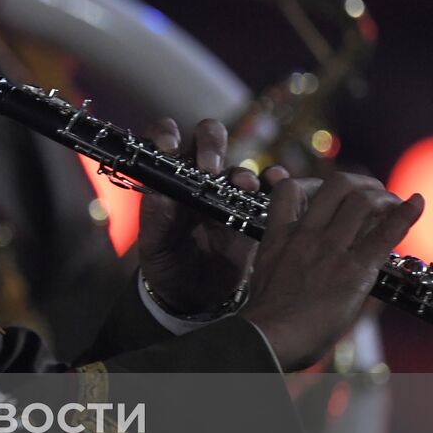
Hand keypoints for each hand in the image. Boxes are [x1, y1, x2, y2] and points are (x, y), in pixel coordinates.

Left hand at [138, 118, 289, 314]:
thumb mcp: (155, 246)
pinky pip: (270, 188)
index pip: (165, 140)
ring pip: (240, 163)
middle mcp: (199, 177)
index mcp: (168, 179)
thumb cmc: (168, 265)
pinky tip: (277, 184)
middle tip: (211, 169)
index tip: (168, 148)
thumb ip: (155, 219)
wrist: (196, 297)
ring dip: (243, 171)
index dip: (166, 135)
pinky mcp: (254, 210)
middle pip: (208, 138)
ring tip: (245, 187)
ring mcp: (229, 192)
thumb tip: (160, 195)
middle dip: (211, 145)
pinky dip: (276, 181)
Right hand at [242, 173, 421, 370]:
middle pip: (335, 186)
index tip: (327, 192)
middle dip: (360, 183)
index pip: (289, 189)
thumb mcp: (264, 273)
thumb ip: (282, 256)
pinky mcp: (354, 270)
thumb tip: (298, 258)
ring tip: (394, 203)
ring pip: (361, 202)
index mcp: (279, 236)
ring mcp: (330, 249)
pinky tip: (416, 203)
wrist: (268, 336)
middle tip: (371, 193)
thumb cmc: (265, 317)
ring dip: (384, 197)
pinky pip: (383, 234)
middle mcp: (305, 235)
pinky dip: (404, 215)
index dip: (313, 183)